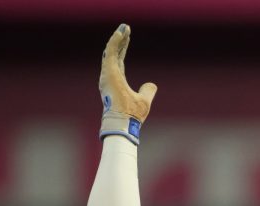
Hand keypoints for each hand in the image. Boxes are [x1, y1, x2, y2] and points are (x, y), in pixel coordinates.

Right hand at [99, 24, 156, 144]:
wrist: (124, 122)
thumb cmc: (132, 115)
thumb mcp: (144, 100)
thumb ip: (147, 91)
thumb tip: (151, 84)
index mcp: (117, 82)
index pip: (119, 62)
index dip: (122, 50)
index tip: (126, 38)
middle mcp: (110, 77)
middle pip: (115, 54)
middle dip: (120, 41)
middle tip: (125, 29)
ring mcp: (108, 74)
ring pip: (111, 51)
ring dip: (117, 39)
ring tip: (123, 28)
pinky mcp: (109, 72)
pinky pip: (111, 52)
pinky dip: (115, 41)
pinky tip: (120, 32)